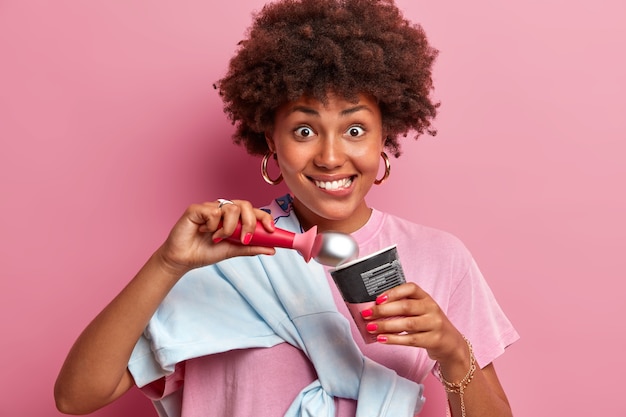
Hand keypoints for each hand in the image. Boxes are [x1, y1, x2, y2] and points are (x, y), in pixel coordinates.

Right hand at [156, 199, 275, 275]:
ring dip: (228, 228)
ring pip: (231, 208)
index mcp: (233, 217)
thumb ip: (251, 248)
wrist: (183, 260)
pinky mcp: (196, 208)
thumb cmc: (205, 252)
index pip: (253, 211)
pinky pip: (213, 212)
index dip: (264, 217)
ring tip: (218, 238)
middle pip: (245, 205)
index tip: (271, 229)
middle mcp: (223, 209)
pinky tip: (204, 231)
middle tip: (245, 238)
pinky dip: (212, 225)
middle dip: (250, 223)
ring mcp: (210, 207)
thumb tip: (272, 249)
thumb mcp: (233, 251)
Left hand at [361, 282, 466, 363]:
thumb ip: (402, 307)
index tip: (377, 299)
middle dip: (383, 310)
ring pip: (407, 324)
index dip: (393, 292)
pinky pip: (411, 340)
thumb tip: (374, 309)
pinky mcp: (434, 340)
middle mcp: (431, 308)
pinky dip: (394, 339)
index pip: (411, 288)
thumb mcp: (420, 310)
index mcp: (426, 297)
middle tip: (366, 314)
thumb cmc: (428, 323)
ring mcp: (434, 324)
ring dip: (386, 326)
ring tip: (371, 327)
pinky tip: (382, 339)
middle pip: (406, 307)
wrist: (450, 343)